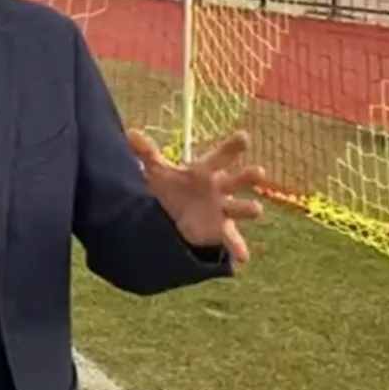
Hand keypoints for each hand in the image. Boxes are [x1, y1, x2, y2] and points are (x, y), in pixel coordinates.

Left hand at [128, 129, 265, 263]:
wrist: (178, 216)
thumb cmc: (175, 187)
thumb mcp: (160, 171)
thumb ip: (147, 152)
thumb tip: (130, 132)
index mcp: (207, 171)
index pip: (221, 156)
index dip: (232, 146)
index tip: (244, 137)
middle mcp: (220, 188)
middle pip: (237, 180)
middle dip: (248, 176)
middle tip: (258, 171)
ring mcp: (223, 209)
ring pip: (240, 207)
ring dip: (248, 208)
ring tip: (256, 209)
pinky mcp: (221, 229)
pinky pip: (232, 238)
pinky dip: (238, 247)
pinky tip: (243, 257)